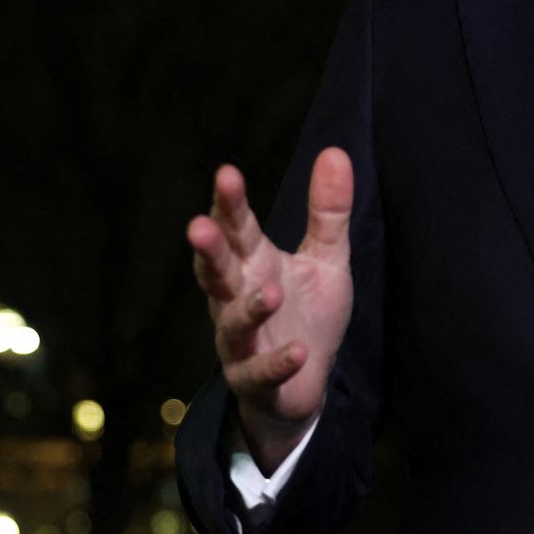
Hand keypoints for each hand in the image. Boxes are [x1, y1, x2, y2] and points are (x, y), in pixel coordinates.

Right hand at [187, 147, 353, 471]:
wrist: (307, 383)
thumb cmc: (308, 314)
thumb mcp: (326, 258)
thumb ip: (328, 212)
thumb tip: (334, 150)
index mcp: (253, 263)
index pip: (236, 228)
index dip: (228, 203)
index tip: (226, 173)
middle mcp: (236, 298)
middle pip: (217, 270)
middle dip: (209, 250)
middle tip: (199, 226)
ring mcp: (240, 342)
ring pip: (233, 324)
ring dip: (248, 308)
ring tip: (270, 293)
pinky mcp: (253, 380)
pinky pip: (259, 372)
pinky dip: (276, 361)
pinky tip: (298, 351)